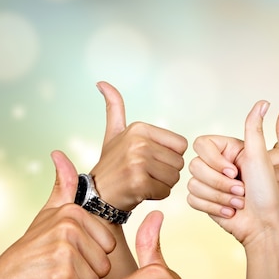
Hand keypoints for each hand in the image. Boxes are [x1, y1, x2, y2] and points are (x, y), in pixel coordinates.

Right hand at [0, 151, 114, 278]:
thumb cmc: (33, 250)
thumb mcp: (48, 215)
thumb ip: (63, 187)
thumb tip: (60, 154)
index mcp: (72, 213)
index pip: (108, 244)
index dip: (90, 255)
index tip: (66, 252)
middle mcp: (69, 230)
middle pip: (103, 263)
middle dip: (85, 273)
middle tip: (59, 267)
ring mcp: (65, 253)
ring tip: (55, 278)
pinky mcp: (63, 278)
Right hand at [90, 82, 187, 211]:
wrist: (96, 195)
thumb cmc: (112, 165)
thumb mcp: (113, 133)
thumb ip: (114, 108)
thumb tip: (102, 83)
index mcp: (139, 128)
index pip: (181, 145)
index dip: (169, 156)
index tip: (148, 159)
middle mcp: (138, 142)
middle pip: (179, 162)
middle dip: (166, 171)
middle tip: (144, 173)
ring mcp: (138, 162)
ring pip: (174, 177)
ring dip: (163, 184)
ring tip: (142, 181)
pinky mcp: (139, 183)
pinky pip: (166, 191)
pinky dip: (157, 196)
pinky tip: (140, 192)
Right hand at [189, 101, 278, 246]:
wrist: (264, 225)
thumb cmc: (267, 193)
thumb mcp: (260, 157)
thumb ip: (254, 127)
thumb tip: (263, 102)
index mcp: (228, 150)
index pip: (201, 144)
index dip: (215, 161)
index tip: (234, 171)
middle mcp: (218, 164)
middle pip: (195, 166)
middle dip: (220, 184)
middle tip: (242, 191)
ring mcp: (210, 183)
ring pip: (193, 184)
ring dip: (219, 197)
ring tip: (239, 203)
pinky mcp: (204, 200)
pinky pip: (192, 200)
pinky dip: (212, 207)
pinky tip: (230, 212)